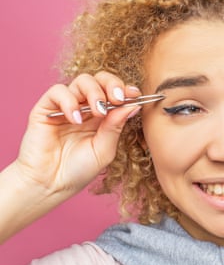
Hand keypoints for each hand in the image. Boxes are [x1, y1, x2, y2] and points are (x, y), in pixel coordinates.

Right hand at [12, 71, 140, 199]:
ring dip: (95, 92)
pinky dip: (70, 101)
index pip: (115, 92)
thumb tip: (133, 105)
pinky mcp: (46, 108)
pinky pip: (58, 91)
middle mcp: (85, 107)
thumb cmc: (78, 170)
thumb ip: (116, 127)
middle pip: (101, 79)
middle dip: (112, 84)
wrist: (50, 185)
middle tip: (118, 99)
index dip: (125, 89)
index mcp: (103, 116)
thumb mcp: (104, 150)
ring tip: (98, 112)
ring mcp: (66, 106)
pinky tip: (76, 119)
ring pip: (82, 80)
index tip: (135, 94)